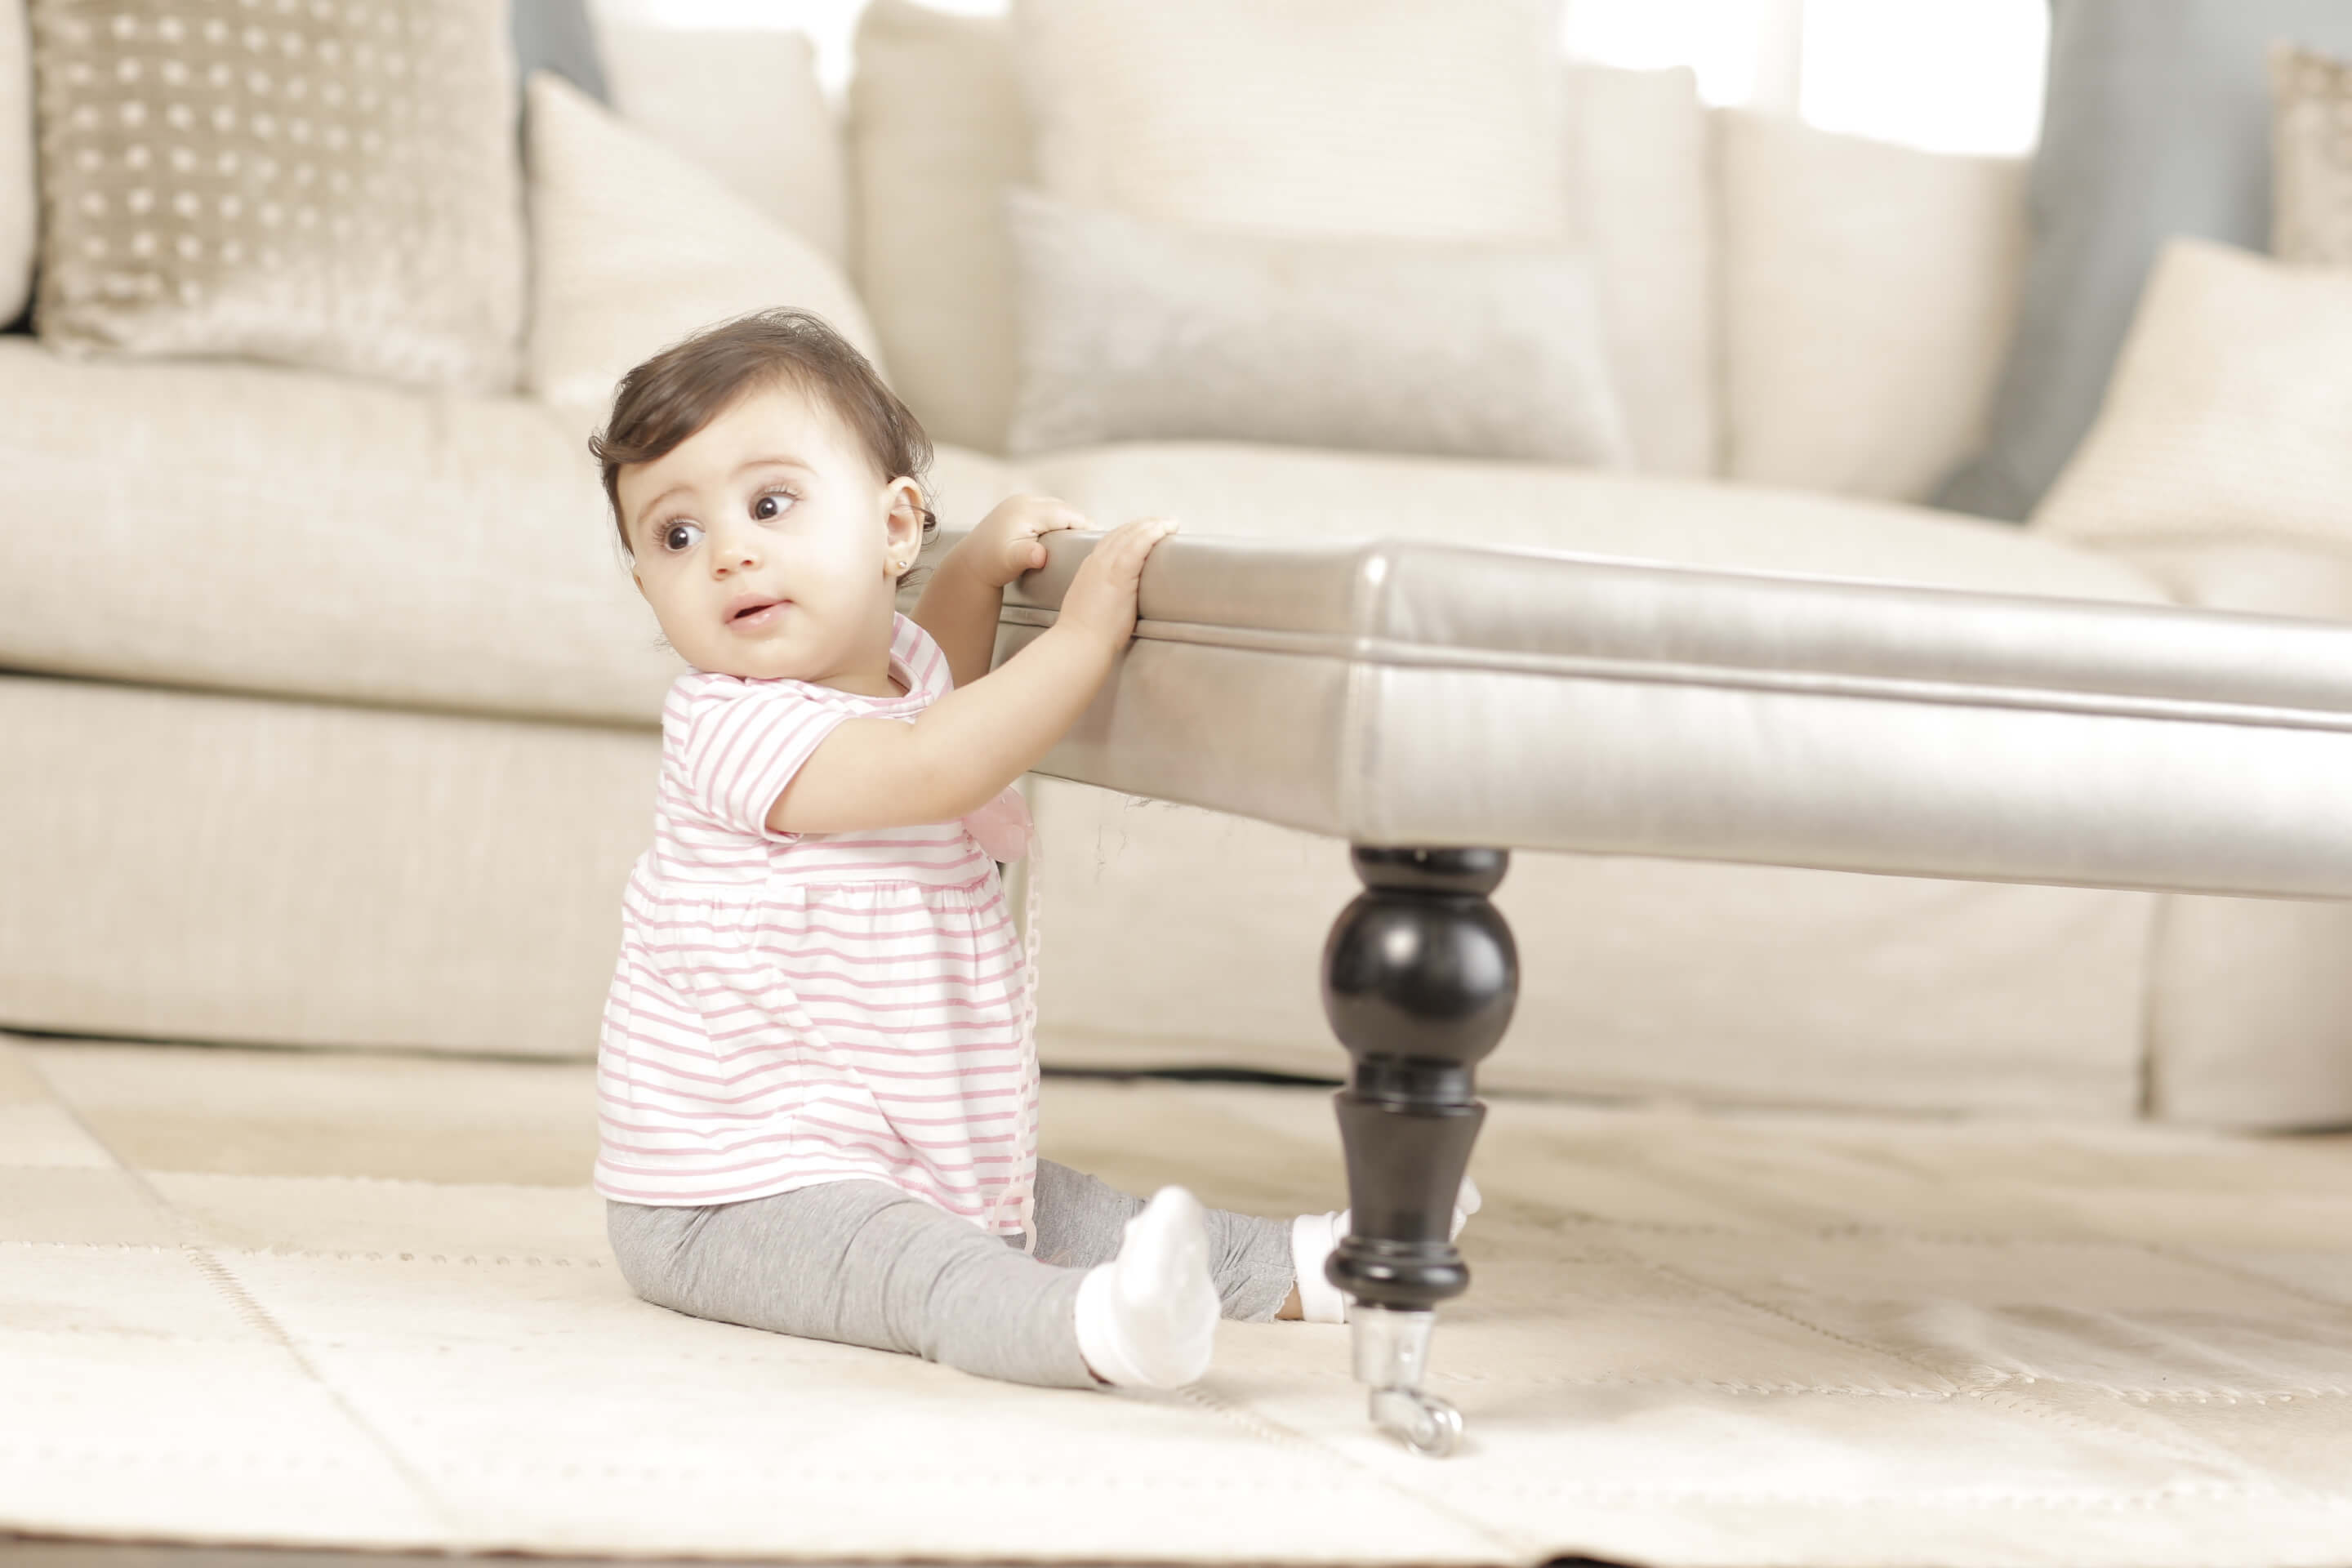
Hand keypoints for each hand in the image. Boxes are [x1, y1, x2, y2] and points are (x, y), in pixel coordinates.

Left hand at [965, 495, 1089, 588]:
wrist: (970, 563)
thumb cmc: (990, 565)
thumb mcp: (1009, 562)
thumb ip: (1026, 556)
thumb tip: (1039, 556)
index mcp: (1025, 511)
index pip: (1066, 514)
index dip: (1085, 525)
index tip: (1099, 538)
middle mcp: (1024, 500)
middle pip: (1064, 508)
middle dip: (1081, 522)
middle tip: (1097, 540)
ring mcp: (1021, 501)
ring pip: (1057, 507)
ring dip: (1071, 520)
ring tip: (1084, 538)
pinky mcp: (1019, 507)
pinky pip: (1048, 509)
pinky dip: (1059, 519)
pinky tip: (1065, 533)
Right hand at [1058, 516, 1180, 647]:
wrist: (1079, 643)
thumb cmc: (1086, 634)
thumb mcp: (1089, 605)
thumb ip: (1102, 595)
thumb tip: (1116, 599)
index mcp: (1089, 568)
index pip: (1111, 540)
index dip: (1130, 532)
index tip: (1145, 530)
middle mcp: (1097, 561)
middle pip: (1122, 532)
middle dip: (1144, 524)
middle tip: (1163, 522)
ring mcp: (1106, 565)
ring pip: (1131, 533)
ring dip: (1153, 524)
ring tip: (1169, 523)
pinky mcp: (1119, 573)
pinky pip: (1138, 544)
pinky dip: (1153, 533)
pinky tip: (1165, 529)